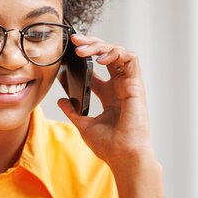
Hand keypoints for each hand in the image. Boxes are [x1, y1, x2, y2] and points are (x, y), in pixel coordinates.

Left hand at [57, 33, 167, 197]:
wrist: (123, 156)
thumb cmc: (110, 146)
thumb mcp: (84, 125)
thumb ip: (74, 111)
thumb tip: (62, 100)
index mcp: (110, 95)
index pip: (98, 67)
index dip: (86, 56)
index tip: (69, 52)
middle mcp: (120, 87)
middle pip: (107, 55)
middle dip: (91, 44)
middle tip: (74, 41)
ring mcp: (129, 85)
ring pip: (118, 52)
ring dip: (100, 46)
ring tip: (82, 49)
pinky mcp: (136, 85)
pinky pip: (130, 59)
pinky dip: (114, 53)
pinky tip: (99, 58)